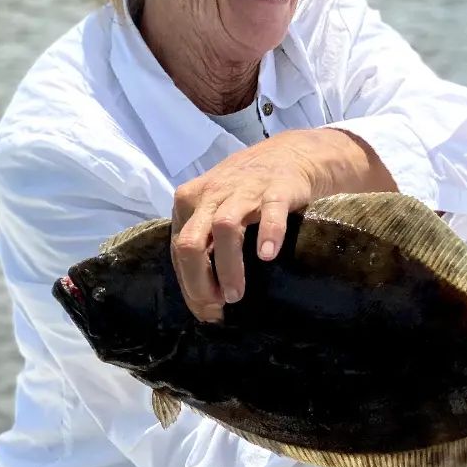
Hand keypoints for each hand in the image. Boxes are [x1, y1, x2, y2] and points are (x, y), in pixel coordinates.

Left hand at [171, 128, 393, 320]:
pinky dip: (269, 234)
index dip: (189, 285)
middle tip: (218, 305)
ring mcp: (243, 191)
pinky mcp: (276, 189)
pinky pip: (271, 212)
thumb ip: (205, 248)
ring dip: (228, 267)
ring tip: (236, 295)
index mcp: (189, 202)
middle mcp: (211, 195)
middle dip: (199, 280)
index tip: (206, 311)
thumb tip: (204, 304)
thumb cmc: (246, 192)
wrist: (288, 155)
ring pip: (225, 229)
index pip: (178, 250)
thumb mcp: (214, 210)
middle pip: (190, 242)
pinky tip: (268, 255)